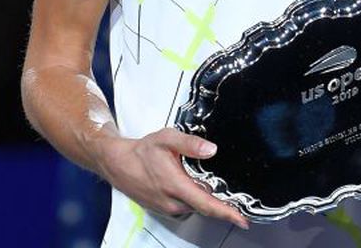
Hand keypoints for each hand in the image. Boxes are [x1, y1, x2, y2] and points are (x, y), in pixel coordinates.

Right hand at [96, 128, 248, 229]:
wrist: (118, 164)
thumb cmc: (141, 153)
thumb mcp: (167, 139)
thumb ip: (191, 143)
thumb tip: (211, 149)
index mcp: (176, 186)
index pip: (207, 205)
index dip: (227, 213)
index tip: (242, 220)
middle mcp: (172, 202)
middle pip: (205, 208)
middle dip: (222, 205)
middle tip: (237, 196)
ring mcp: (167, 208)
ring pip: (196, 207)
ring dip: (207, 200)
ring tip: (214, 187)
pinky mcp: (164, 209)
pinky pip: (186, 207)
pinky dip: (195, 200)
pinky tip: (195, 187)